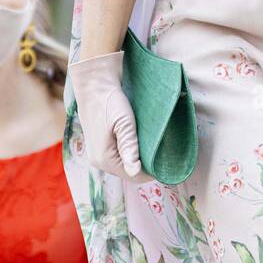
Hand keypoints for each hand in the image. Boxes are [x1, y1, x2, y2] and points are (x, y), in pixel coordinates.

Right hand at [69, 50, 153, 183]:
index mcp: (104, 160)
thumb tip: (135, 171)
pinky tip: (140, 141)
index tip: (167, 161)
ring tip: (153, 145)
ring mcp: (98, 154)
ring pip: (124, 164)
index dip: (151, 171)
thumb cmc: (110, 102)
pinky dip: (131, 151)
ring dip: (139, 157)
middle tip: (162, 150)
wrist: (95, 86)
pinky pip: (119, 156)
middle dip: (145, 164)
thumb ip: (129, 147)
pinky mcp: (101, 146)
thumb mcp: (124, 123)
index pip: (133, 177)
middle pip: (129, 172)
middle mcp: (99, 162)